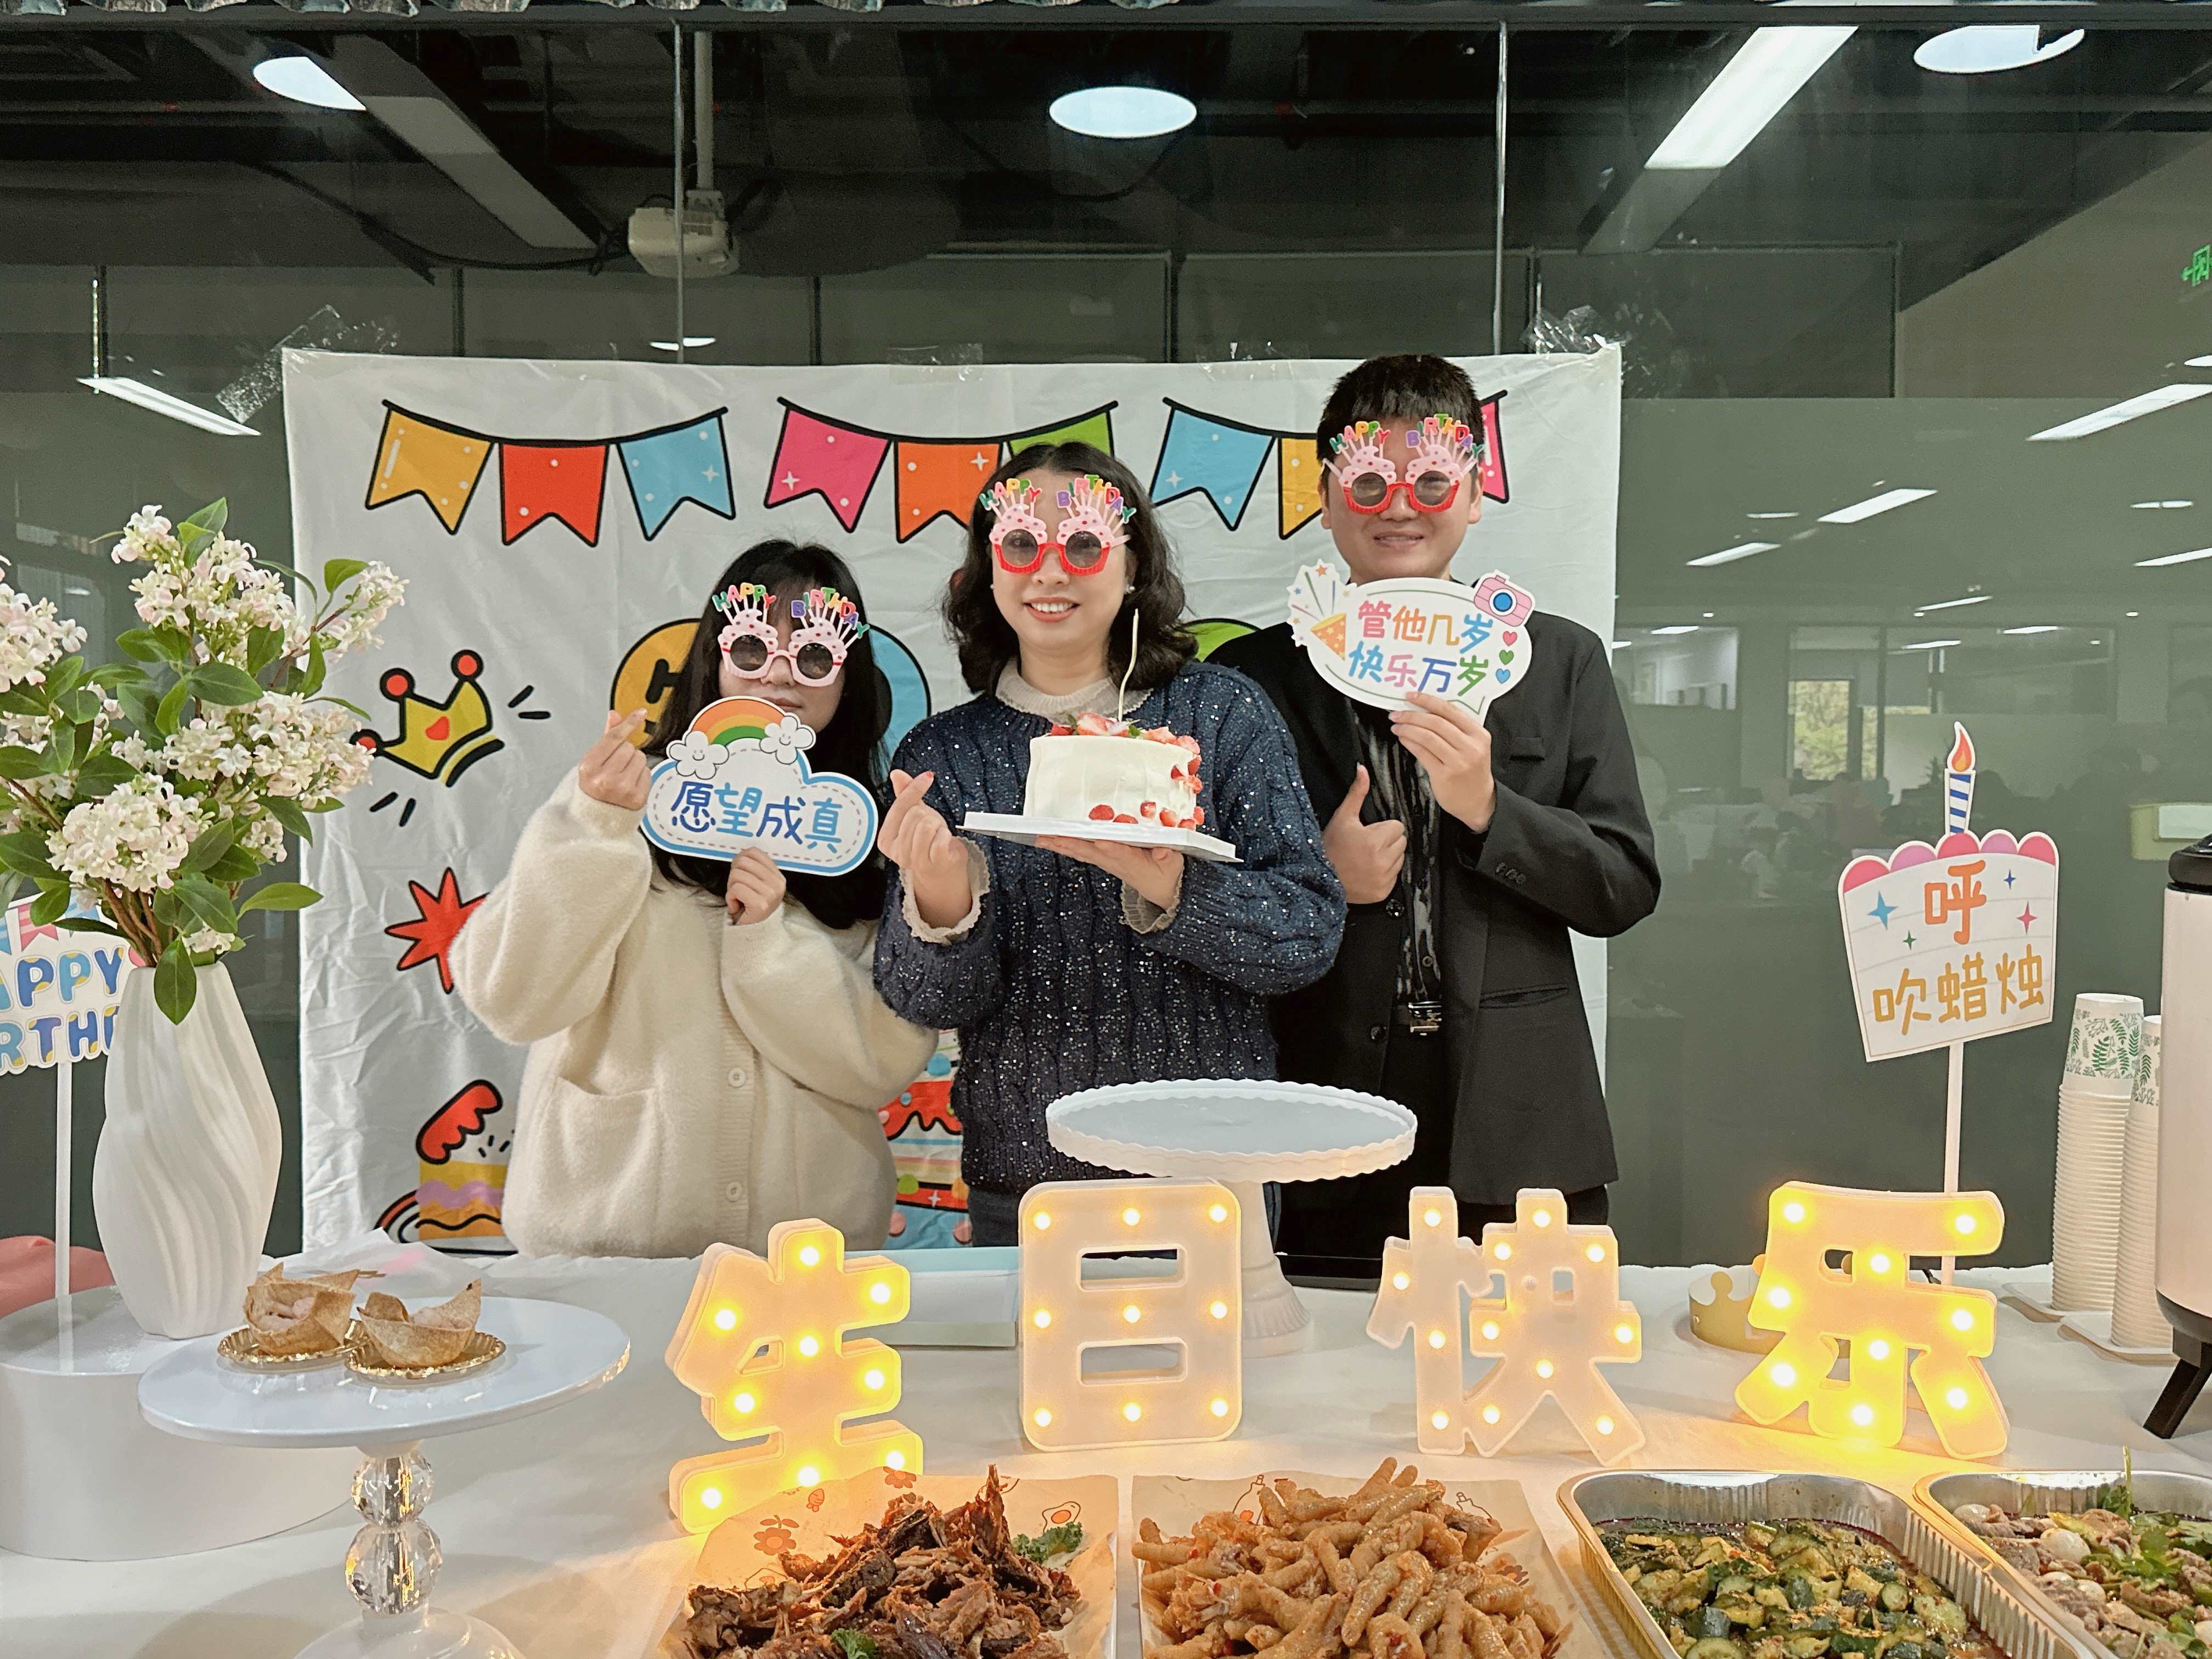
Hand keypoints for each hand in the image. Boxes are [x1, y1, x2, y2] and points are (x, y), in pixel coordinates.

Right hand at [578, 709, 650, 810]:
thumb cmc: (595, 787)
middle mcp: (604, 779)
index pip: (614, 738)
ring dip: (634, 763)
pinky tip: (630, 784)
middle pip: (628, 747)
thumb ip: (607, 737)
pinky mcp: (637, 797)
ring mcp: (622, 789)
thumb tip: (614, 715)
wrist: (597, 817)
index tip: (640, 713)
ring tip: (623, 775)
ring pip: (640, 758)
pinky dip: (641, 776)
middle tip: (616, 766)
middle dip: (625, 753)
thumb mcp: (594, 761)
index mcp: (589, 767)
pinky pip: (647, 772)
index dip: (628, 723)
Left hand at [725, 847, 785, 925]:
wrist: (753, 934)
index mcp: (778, 877)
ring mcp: (770, 894)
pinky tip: (737, 906)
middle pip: (743, 862)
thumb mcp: (756, 885)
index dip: (740, 859)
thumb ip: (753, 869)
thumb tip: (741, 854)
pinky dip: (730, 898)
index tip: (739, 872)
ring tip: (738, 899)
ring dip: (731, 888)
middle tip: (737, 889)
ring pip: (737, 875)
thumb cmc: (750, 907)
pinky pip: (736, 889)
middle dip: (734, 875)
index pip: (754, 852)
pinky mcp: (760, 904)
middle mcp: (777, 884)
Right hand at [878, 769, 972, 929]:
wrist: (941, 870)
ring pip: (927, 824)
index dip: (915, 789)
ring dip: (938, 825)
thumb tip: (896, 774)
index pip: (900, 806)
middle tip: (932, 827)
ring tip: (937, 835)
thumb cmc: (928, 842)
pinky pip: (940, 838)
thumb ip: (905, 795)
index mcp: (886, 839)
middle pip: (915, 814)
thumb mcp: (914, 815)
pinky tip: (943, 843)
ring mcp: (914, 860)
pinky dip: (946, 836)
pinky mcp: (933, 863)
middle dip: (929, 815)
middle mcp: (897, 851)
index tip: (927, 777)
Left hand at [1036, 837, 1184, 912]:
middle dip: (1069, 843)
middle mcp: (1115, 862)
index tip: (1098, 840)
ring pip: (1080, 851)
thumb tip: (1163, 851)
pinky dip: (1066, 846)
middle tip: (1048, 835)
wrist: (1162, 890)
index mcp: (1134, 862)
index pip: (1119, 853)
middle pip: (1089, 851)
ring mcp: (1107, 861)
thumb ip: (1168, 856)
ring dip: (1061, 844)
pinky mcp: (1104, 859)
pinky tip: (1052, 841)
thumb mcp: (1174, 864)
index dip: (1109, 847)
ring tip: (1041, 837)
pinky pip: (1081, 852)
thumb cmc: (1167, 873)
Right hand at [1323, 764, 1406, 904]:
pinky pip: (1395, 877)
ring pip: (1400, 859)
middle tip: (1367, 845)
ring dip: (1388, 857)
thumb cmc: (1329, 847)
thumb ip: (1357, 793)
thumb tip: (1362, 768)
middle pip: (1401, 842)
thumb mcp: (1342, 817)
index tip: (1368, 833)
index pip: (1397, 827)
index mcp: (1374, 840)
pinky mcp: (1383, 892)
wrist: (1318, 879)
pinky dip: (1384, 874)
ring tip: (1366, 858)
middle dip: (1387, 841)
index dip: (1382, 828)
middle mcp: (1381, 861)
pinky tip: (1367, 871)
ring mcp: (1383, 878)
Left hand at [1390, 692, 1495, 830]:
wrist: (1477, 801)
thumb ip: (1456, 728)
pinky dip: (1410, 743)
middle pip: (1436, 722)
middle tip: (1396, 713)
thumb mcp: (1473, 745)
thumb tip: (1424, 709)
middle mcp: (1471, 746)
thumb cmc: (1471, 770)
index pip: (1450, 710)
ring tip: (1396, 726)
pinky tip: (1403, 738)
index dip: (1427, 700)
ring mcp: (1458, 762)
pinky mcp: (1445, 775)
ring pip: (1427, 737)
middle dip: (1412, 715)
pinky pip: (1423, 753)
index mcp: (1479, 734)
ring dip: (1407, 728)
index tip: (1411, 696)